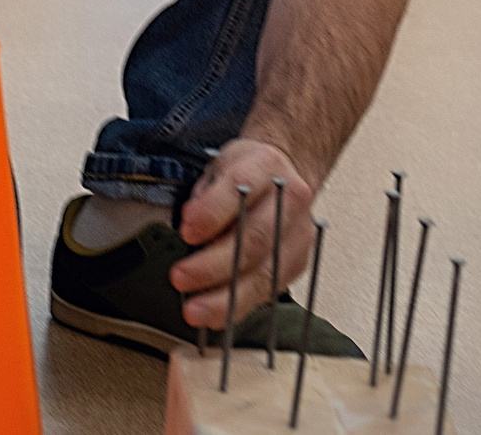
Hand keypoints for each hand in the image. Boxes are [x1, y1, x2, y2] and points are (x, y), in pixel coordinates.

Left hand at [171, 140, 315, 331]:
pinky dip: (240, 306)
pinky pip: (269, 290)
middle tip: (181, 278)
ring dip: (227, 298)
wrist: (283, 175)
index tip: (186, 231)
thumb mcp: (218, 168)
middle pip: (254, 239)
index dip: (212, 213)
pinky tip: (217, 314)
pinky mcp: (298, 262)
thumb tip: (190, 227)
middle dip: (213, 265)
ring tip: (196, 311)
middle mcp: (289, 200)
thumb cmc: (246, 173)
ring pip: (265, 273)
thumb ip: (204, 196)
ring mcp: (298, 234)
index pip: (240, 188)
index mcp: (265, 165)